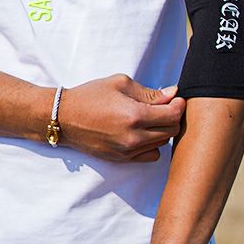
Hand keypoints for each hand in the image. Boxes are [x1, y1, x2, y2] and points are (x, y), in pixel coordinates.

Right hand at [58, 75, 185, 162]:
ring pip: (162, 144)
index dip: (179, 105)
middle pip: (171, 131)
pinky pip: (150, 156)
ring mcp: (128, 151)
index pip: (173, 115)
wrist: (64, 117)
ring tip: (150, 119)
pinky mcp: (122, 159)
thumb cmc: (91, 96)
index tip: (175, 98)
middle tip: (164, 107)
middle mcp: (133, 137)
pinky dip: (151, 145)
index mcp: (135, 115)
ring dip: (162, 131)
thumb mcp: (120, 83)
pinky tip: (142, 133)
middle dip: (172, 117)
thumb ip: (149, 92)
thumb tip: (173, 93)